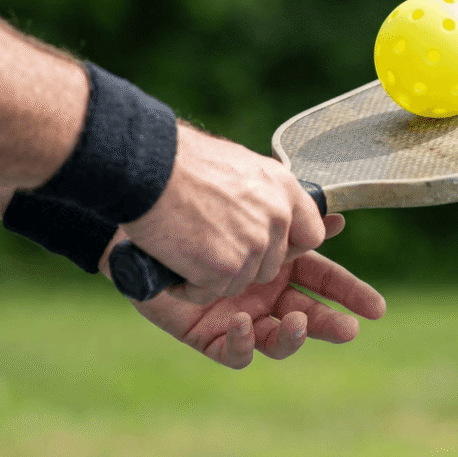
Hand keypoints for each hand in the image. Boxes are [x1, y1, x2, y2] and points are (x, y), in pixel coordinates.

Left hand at [102, 215, 385, 368]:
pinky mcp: (207, 334)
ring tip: (296, 321)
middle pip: (307, 317)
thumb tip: (336, 219)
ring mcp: (237, 313)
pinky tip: (245, 321)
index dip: (349, 294)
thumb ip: (297, 211)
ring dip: (292, 336)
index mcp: (279, 261)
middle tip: (349, 329)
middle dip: (330, 324)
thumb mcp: (257, 201)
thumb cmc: (200, 202)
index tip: (376, 308)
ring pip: (276, 340)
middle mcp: (262, 291)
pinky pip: (234, 352)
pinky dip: (245, 342)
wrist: (143, 210)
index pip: (323, 280)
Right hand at [121, 122, 325, 304]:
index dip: (289, 246)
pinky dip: (188, 285)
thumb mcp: (239, 166)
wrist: (146, 168)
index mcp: (284, 188)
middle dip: (242, 263)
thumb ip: (267, 194)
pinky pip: (210, 293)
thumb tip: (296, 214)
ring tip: (185, 244)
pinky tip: (173, 260)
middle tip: (207, 240)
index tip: (265, 245)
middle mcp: (277, 217)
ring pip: (240, 282)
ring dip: (212, 274)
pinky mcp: (226, 268)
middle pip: (271, 266)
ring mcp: (254, 245)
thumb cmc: (180, 163)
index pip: (311, 234)